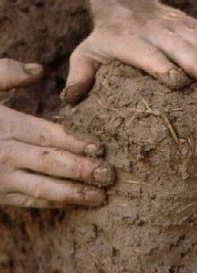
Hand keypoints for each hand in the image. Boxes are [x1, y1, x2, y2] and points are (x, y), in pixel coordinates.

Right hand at [0, 58, 114, 207]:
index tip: (100, 148)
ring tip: (100, 197)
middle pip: (51, 163)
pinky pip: (27, 200)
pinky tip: (72, 203)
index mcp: (4, 125)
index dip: (76, 142)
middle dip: (82, 171)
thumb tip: (38, 69)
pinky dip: (51, 203)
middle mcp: (3, 154)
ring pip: (42, 188)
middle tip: (110, 176)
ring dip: (73, 194)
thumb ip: (5, 74)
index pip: (49, 134)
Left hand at [63, 5, 196, 103]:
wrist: (127, 5)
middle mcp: (160, 34)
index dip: (162, 67)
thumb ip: (80, 76)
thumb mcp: (87, 54)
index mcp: (132, 43)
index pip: (148, 55)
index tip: (177, 82)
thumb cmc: (108, 39)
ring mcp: (182, 28)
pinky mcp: (196, 26)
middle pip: (183, 48)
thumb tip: (71, 102)